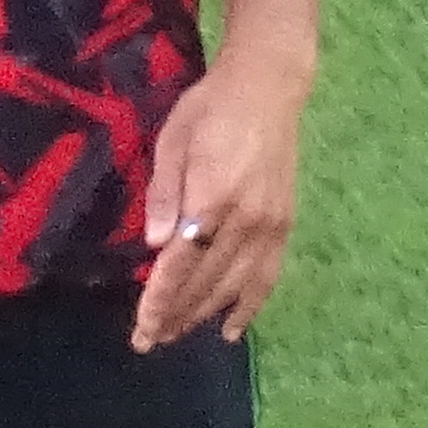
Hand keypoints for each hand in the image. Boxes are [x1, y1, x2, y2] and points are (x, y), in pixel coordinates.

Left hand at [131, 62, 305, 351]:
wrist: (268, 87)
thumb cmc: (210, 107)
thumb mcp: (173, 139)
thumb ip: (163, 194)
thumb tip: (154, 246)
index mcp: (213, 195)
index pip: (181, 263)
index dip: (160, 300)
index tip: (142, 328)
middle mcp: (246, 218)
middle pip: (207, 281)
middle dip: (175, 315)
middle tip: (149, 341)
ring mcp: (270, 224)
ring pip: (235, 286)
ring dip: (204, 315)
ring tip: (177, 335)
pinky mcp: (284, 224)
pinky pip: (267, 277)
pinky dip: (250, 307)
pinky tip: (231, 330)